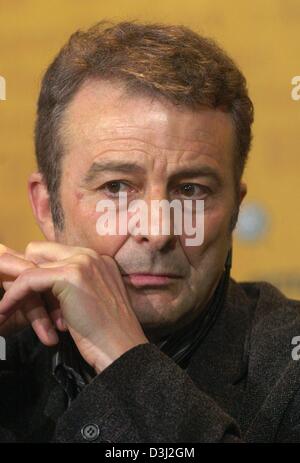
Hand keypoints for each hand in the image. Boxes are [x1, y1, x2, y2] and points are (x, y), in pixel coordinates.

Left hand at [0, 242, 148, 372]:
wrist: (122, 350)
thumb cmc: (107, 336)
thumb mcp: (89, 303)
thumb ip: (71, 290)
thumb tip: (40, 288)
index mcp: (98, 260)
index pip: (54, 253)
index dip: (34, 271)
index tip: (18, 291)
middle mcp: (91, 255)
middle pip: (39, 251)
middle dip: (21, 274)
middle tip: (9, 298)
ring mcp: (82, 262)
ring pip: (31, 266)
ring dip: (15, 289)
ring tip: (3, 310)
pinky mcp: (70, 276)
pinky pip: (28, 280)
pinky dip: (13, 296)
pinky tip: (5, 311)